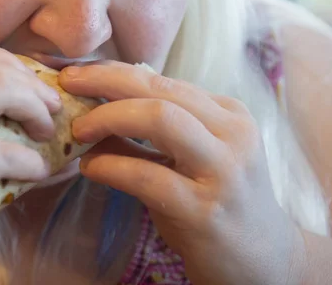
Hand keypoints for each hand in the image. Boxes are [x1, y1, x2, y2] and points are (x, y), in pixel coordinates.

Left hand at [59, 62, 301, 284]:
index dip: (115, 72)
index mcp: (228, 114)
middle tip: (67, 83)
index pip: (163, 79)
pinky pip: (148, 176)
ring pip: (160, 118)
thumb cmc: (218, 203)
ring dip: (109, 117)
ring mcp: (223, 171)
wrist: (264, 260)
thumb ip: (152, 135)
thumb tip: (92, 115)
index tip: (78, 71)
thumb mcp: (193, 158)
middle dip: (106, 80)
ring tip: (78, 129)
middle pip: (159, 89)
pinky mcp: (205, 211)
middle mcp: (232, 133)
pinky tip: (89, 167)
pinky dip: (111, 166)